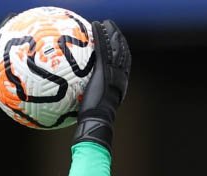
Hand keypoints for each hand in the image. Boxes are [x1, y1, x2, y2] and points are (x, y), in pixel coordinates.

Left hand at [74, 19, 131, 149]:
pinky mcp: (104, 70)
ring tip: (107, 24)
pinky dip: (101, 36)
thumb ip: (92, 101)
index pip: (125, 65)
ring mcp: (113, 73)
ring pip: (116, 48)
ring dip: (112, 33)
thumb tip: (81, 105)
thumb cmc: (94, 120)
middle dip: (120, 39)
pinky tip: (95, 27)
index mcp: (120, 85)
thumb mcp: (96, 109)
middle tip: (113, 29)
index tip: (118, 45)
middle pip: (123, 53)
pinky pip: (103, 50)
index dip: (123, 53)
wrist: (97, 120)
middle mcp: (120, 77)